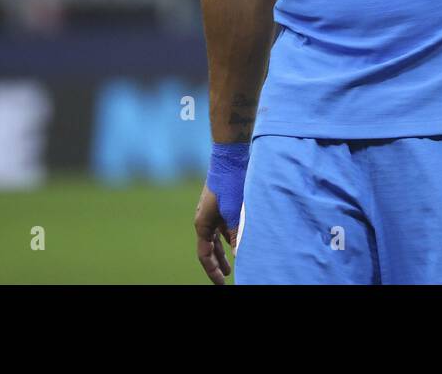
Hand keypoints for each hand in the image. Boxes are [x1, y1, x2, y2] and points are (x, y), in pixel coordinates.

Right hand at [195, 141, 248, 284]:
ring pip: (217, 238)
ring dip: (224, 251)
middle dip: (217, 264)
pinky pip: (223, 227)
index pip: (205, 255)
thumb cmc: (230, 184)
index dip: (212, 270)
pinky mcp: (221, 206)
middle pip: (210, 248)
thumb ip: (236, 233)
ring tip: (232, 265)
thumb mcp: (234, 212)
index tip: (222, 283)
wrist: (229, 157)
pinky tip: (238, 242)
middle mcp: (204, 220)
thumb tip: (240, 253)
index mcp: (202, 224)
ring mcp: (212, 213)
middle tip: (226, 278)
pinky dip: (230, 237)